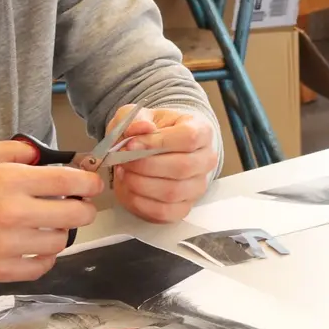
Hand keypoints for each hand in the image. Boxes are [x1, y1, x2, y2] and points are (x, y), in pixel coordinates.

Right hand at [0, 140, 102, 282]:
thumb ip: (10, 151)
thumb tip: (39, 155)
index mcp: (9, 182)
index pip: (69, 181)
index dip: (90, 182)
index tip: (92, 184)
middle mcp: (15, 214)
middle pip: (75, 215)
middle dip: (83, 208)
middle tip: (76, 206)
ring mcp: (8, 246)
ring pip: (60, 242)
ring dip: (61, 233)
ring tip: (50, 226)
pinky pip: (40, 268)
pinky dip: (45, 258)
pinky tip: (37, 249)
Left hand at [106, 105, 218, 223]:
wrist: (152, 151)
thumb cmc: (150, 132)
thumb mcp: (139, 116)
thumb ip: (136, 119)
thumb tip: (142, 128)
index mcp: (201, 131)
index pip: (188, 138)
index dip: (157, 142)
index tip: (131, 143)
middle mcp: (206, 160)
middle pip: (182, 167)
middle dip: (145, 165)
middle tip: (122, 160)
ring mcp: (197, 186)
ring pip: (172, 191)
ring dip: (140, 183)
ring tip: (124, 172)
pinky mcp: (184, 207)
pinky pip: (164, 211)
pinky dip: (140, 202)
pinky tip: (129, 188)